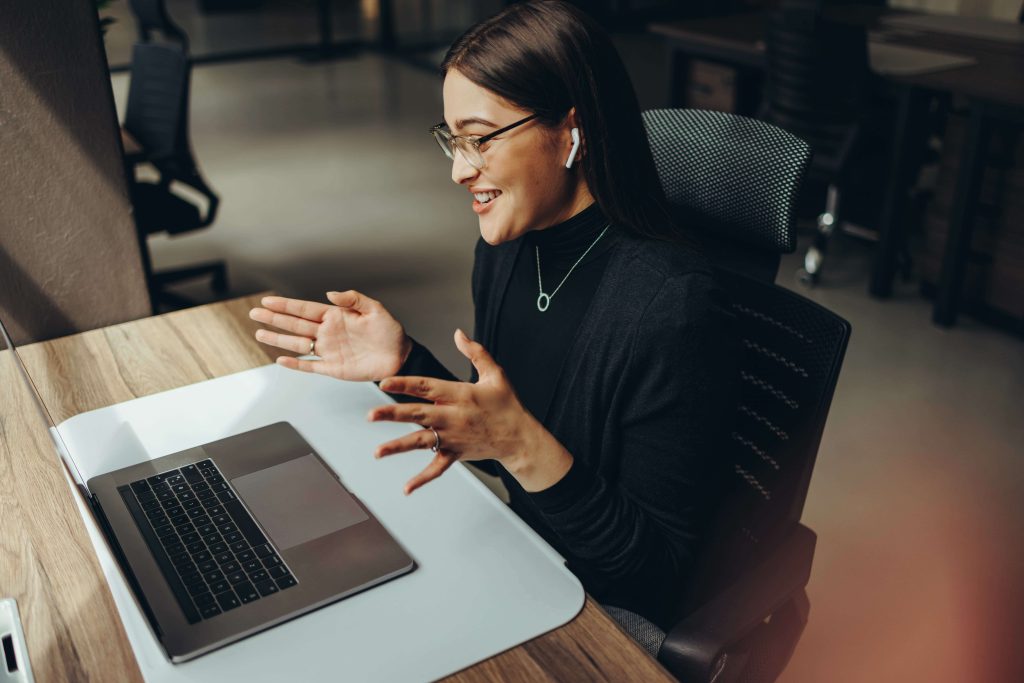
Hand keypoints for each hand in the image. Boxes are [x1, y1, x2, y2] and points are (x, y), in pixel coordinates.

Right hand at [249, 291, 411, 381]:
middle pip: (295, 324)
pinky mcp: (333, 368)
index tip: (267, 301)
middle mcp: (328, 333)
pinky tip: (281, 360)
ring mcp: (329, 351)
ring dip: (278, 339)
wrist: (400, 357)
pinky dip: (296, 365)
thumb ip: (353, 299)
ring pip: (297, 344)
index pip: (305, 309)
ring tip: (259, 333)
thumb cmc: (390, 333)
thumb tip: (330, 294)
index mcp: (336, 317)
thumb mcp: (376, 309)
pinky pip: (310, 366)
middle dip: (274, 319)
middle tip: (254, 313)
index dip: (286, 305)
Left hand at [369, 329, 571, 494]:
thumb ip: (476, 353)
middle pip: (418, 414)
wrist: (521, 438)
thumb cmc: (507, 404)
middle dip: (393, 415)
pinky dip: (422, 479)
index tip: (384, 382)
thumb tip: (458, 334)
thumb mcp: (495, 374)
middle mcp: (454, 417)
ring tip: (378, 452)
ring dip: (398, 446)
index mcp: (461, 395)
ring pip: (422, 442)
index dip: (405, 384)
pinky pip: (437, 468)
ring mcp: (454, 437)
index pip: (427, 387)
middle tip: (370, 415)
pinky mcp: (456, 454)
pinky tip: (406, 488)